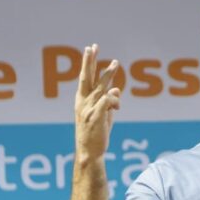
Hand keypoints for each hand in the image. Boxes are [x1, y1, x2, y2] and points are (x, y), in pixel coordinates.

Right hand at [74, 44, 121, 160]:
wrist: (90, 153)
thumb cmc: (96, 135)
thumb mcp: (103, 115)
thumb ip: (109, 101)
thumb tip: (116, 89)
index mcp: (82, 101)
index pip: (85, 78)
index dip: (88, 63)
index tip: (90, 49)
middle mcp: (83, 103)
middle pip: (87, 78)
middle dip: (90, 61)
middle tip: (93, 46)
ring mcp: (88, 109)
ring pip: (100, 87)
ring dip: (108, 74)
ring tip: (115, 63)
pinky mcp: (96, 116)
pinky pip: (107, 101)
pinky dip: (115, 101)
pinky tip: (118, 106)